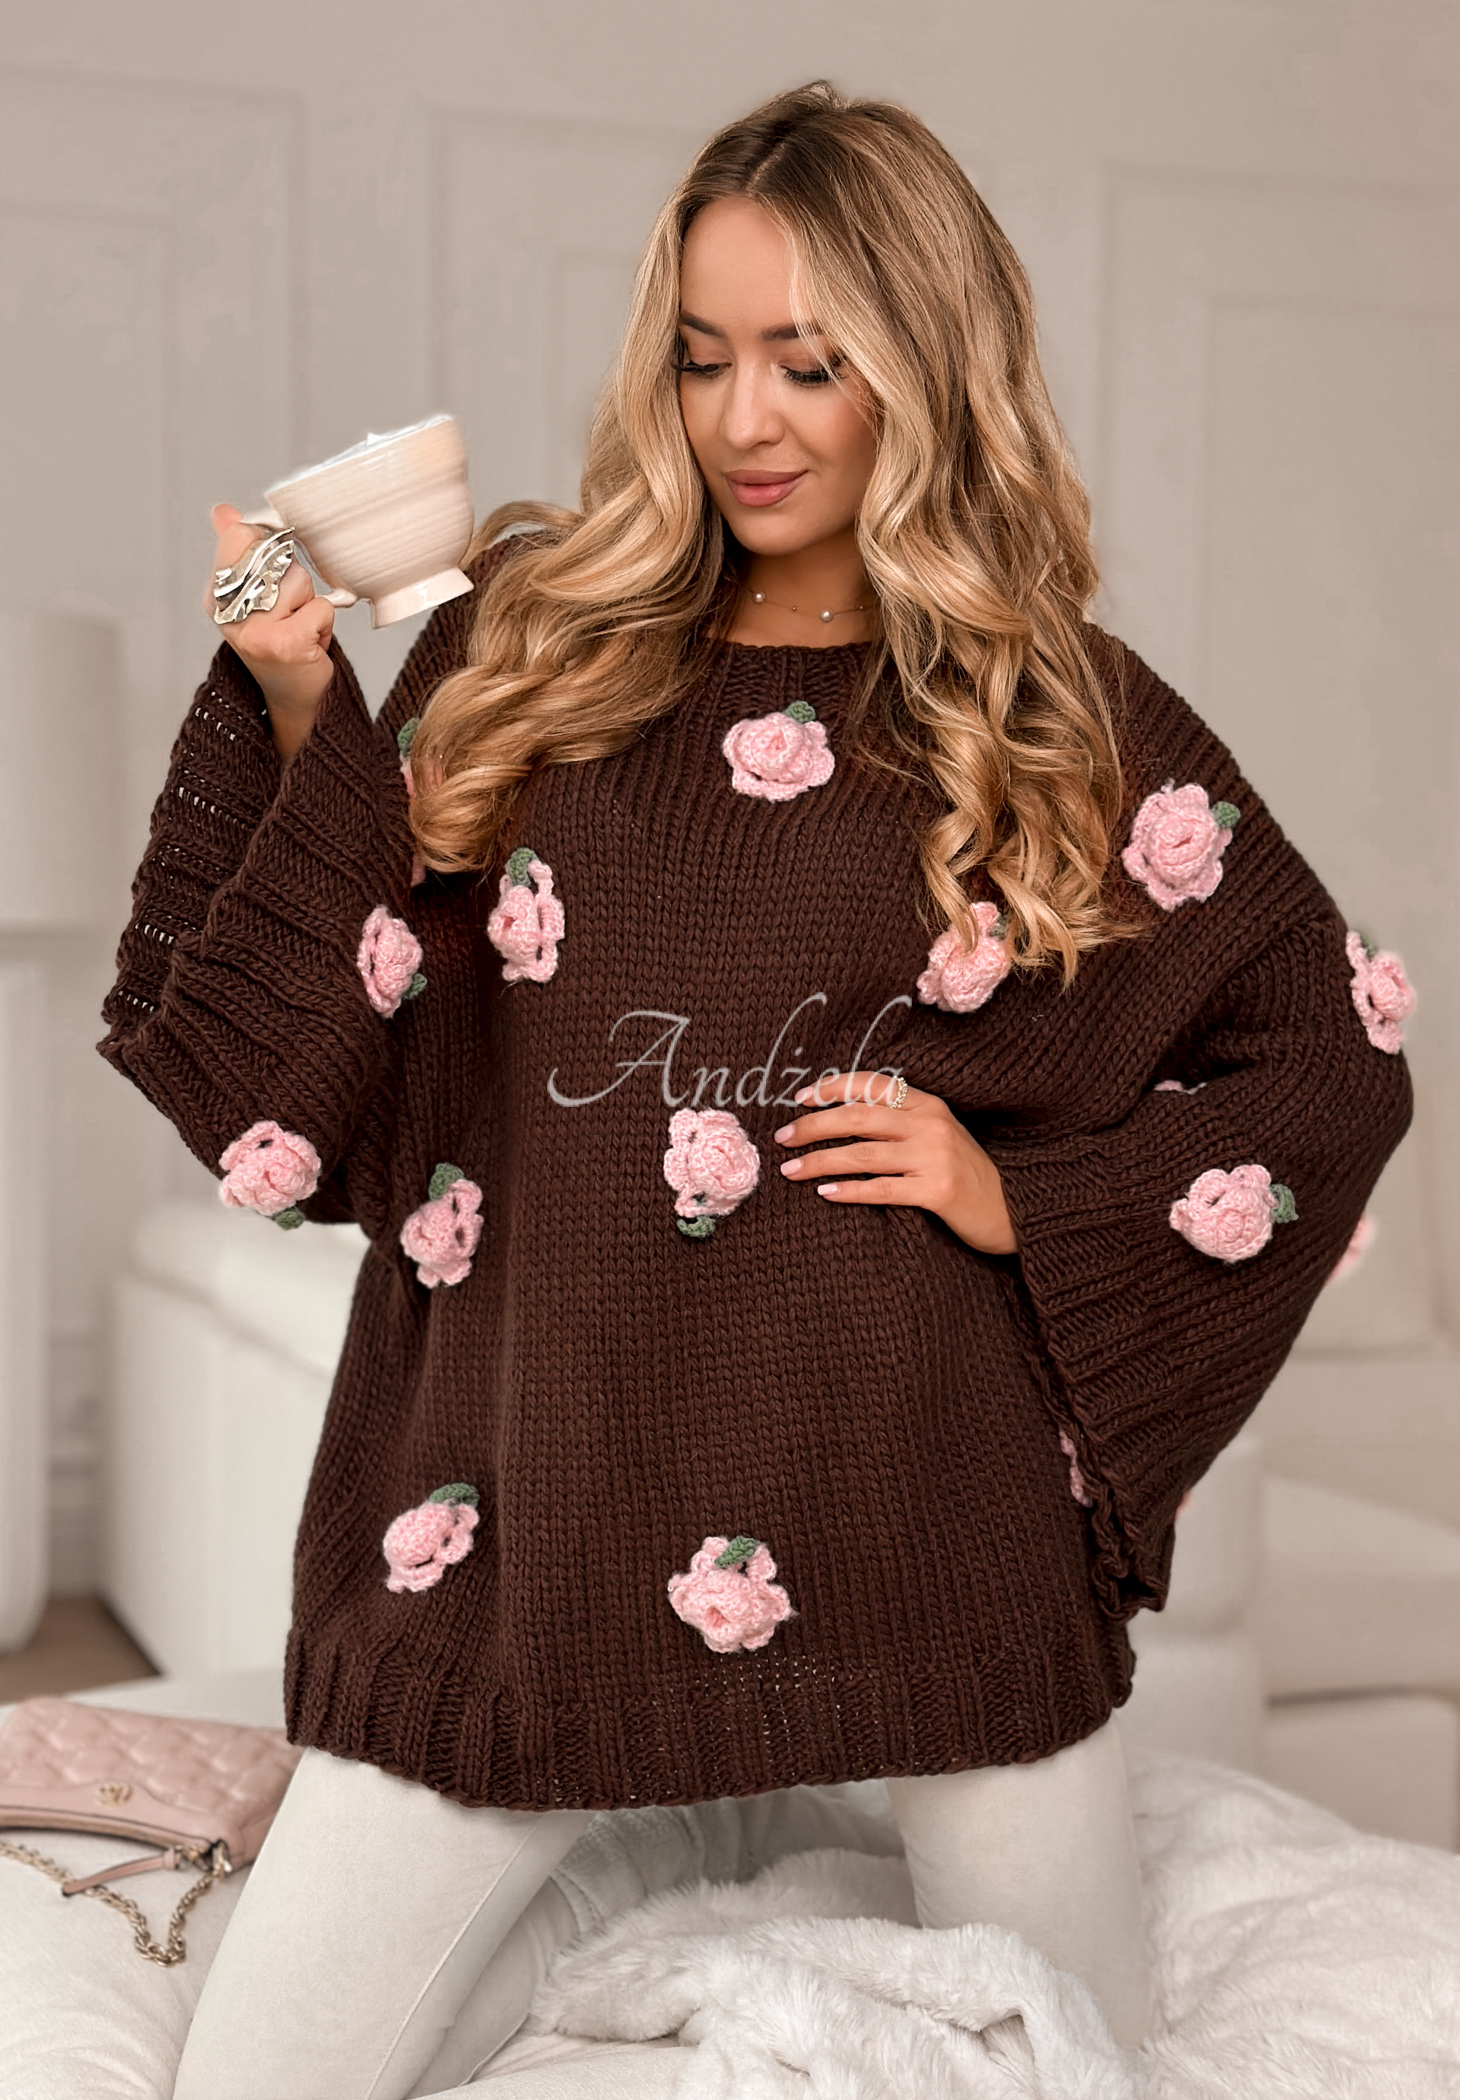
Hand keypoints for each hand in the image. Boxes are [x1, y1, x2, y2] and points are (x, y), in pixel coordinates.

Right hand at [204, 503, 334, 758]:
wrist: (293, 698)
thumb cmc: (278, 642)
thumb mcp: (253, 595)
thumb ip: (238, 551)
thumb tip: (223, 513)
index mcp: (216, 596)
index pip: (241, 538)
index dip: (269, 551)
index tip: (271, 578)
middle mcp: (228, 613)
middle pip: (275, 558)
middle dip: (293, 584)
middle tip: (288, 614)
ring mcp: (254, 630)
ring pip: (300, 581)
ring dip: (310, 605)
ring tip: (299, 629)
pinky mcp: (284, 643)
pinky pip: (319, 607)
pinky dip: (324, 624)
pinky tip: (310, 644)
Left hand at [773, 1071, 1016, 1254]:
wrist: (1009, 1210)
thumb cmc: (962, 1172)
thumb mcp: (935, 1134)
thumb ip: (898, 1121)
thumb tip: (837, 1115)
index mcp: (928, 1103)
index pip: (872, 1084)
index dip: (832, 1088)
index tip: (800, 1100)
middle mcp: (930, 1124)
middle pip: (858, 1116)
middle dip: (813, 1126)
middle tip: (783, 1138)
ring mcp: (935, 1157)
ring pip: (862, 1154)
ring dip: (820, 1161)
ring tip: (791, 1170)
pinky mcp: (938, 1190)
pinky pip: (882, 1189)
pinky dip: (850, 1190)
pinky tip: (826, 1193)